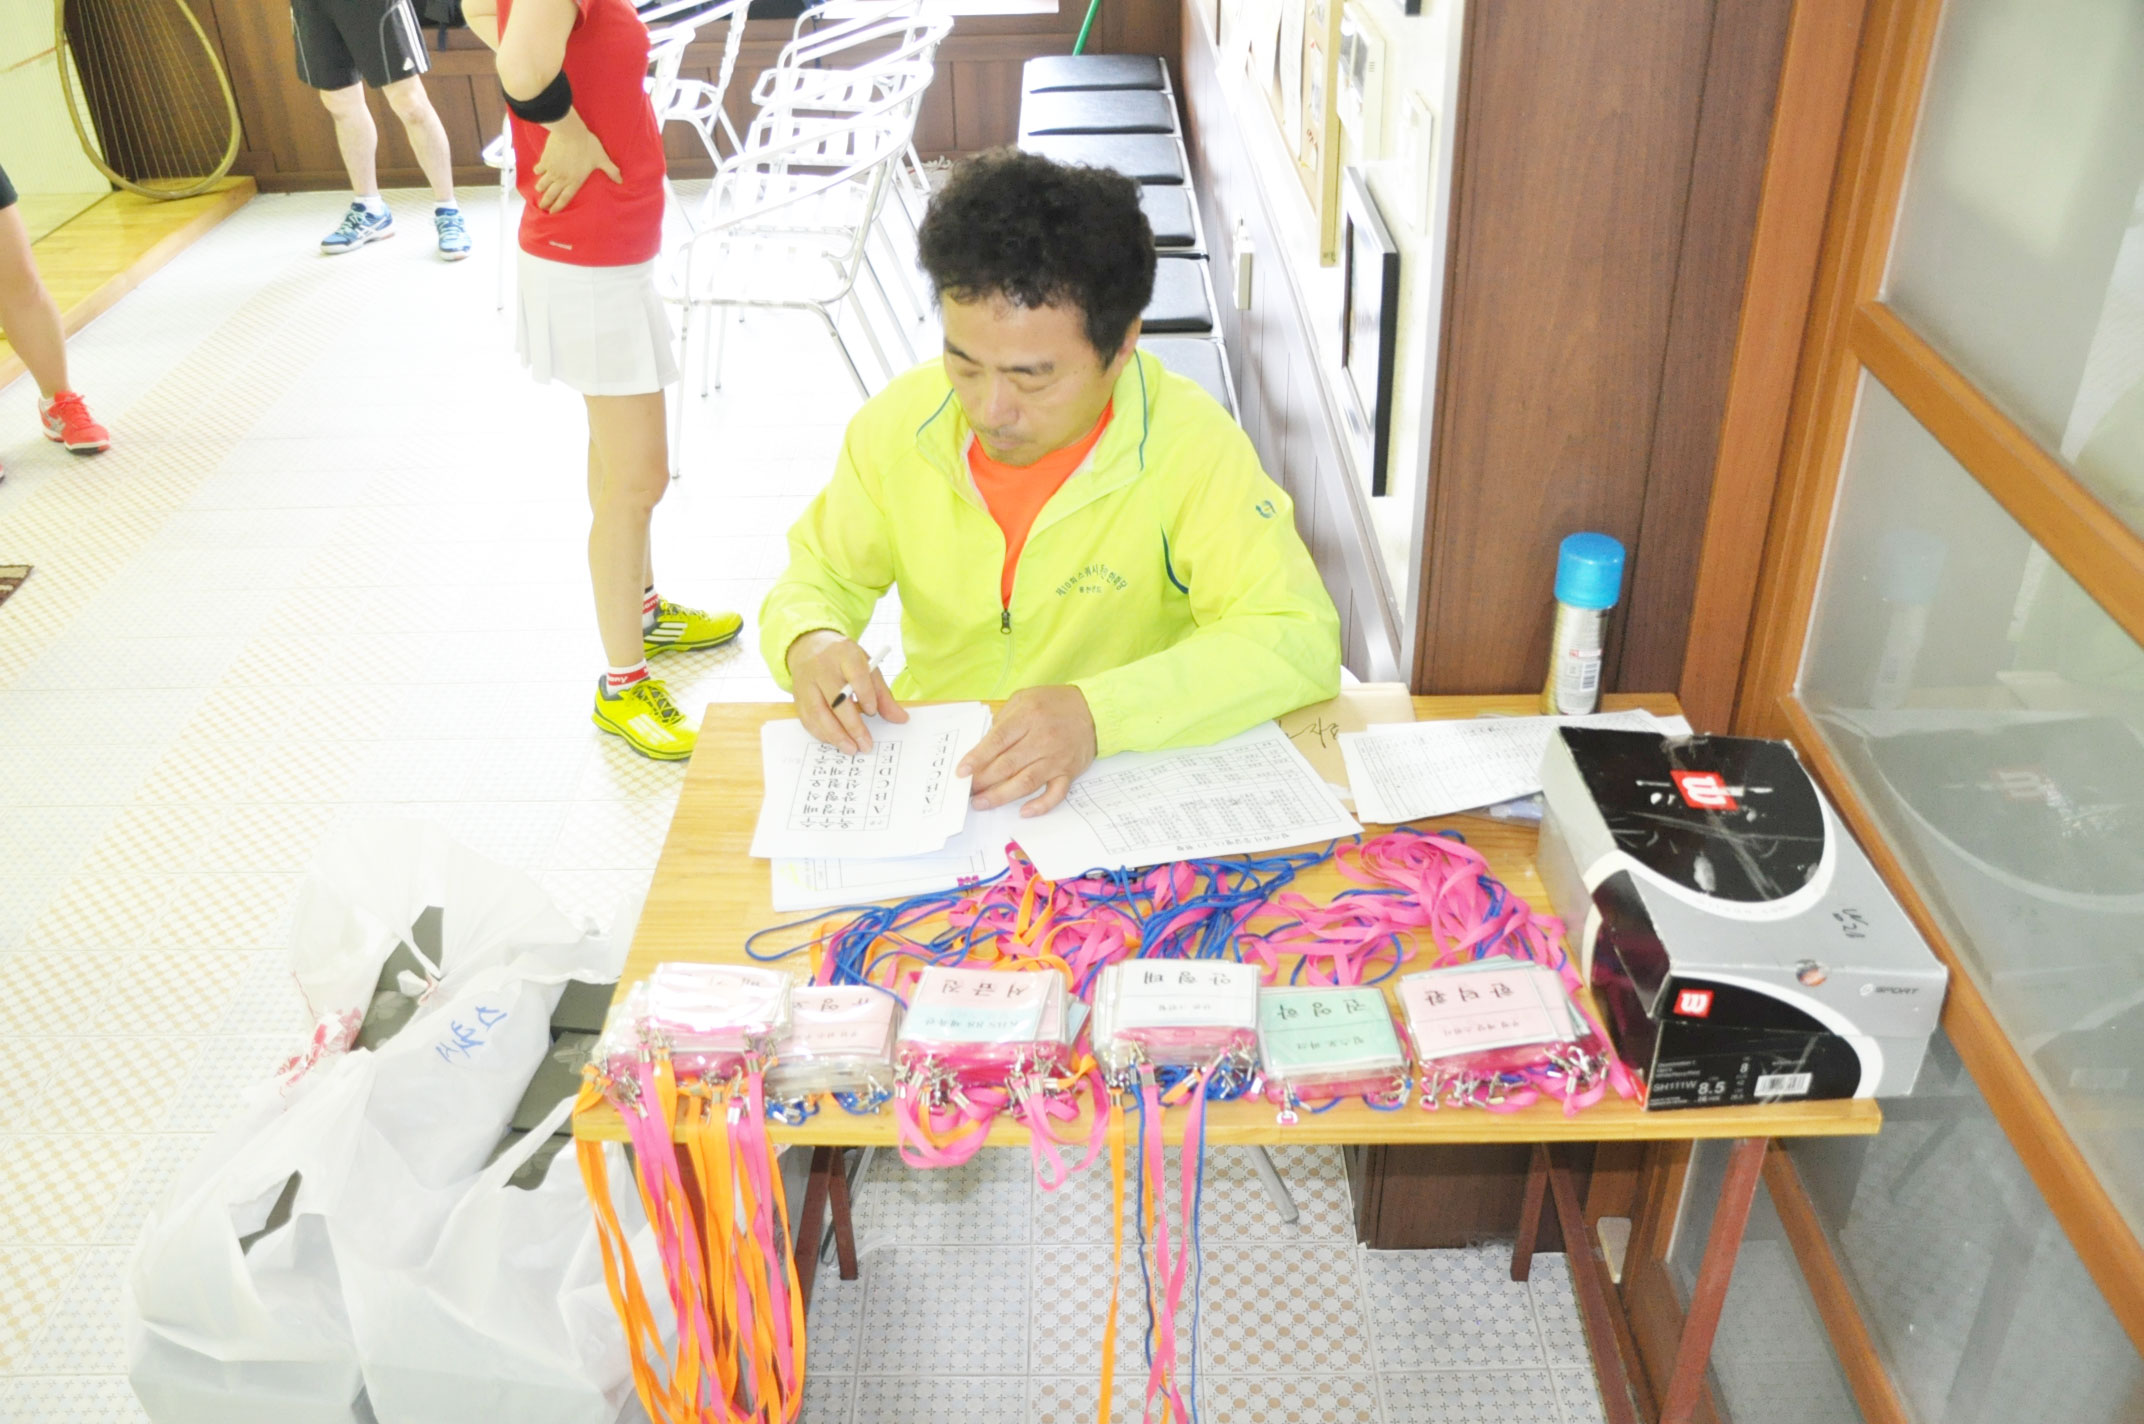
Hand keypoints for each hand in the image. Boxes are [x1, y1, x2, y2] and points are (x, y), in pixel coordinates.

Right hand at [533, 111, 619, 212]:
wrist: (570, 132)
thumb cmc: (587, 145)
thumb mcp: (602, 158)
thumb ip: (611, 170)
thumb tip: (621, 181)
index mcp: (575, 181)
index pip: (565, 198)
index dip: (558, 206)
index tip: (553, 212)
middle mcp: (562, 178)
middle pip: (551, 194)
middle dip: (546, 202)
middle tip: (543, 207)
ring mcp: (552, 170)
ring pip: (543, 183)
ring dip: (540, 188)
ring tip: (539, 191)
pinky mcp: (545, 160)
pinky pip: (539, 169)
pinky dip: (538, 172)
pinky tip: (538, 172)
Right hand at [787, 630, 904, 753]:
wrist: (809, 646)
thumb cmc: (843, 660)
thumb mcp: (867, 667)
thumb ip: (883, 694)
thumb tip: (901, 718)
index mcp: (845, 654)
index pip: (856, 674)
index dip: (865, 694)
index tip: (873, 712)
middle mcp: (823, 667)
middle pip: (836, 698)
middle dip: (852, 725)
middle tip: (865, 744)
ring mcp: (807, 682)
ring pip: (818, 712)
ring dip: (835, 735)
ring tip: (851, 749)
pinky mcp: (798, 696)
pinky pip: (807, 719)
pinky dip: (821, 733)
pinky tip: (835, 741)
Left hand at [958, 686, 1096, 815]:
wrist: (1093, 710)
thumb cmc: (1054, 703)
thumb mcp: (1024, 698)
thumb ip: (1003, 719)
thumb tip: (983, 745)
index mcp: (1028, 717)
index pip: (998, 740)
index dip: (977, 757)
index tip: (962, 771)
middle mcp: (1042, 739)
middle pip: (1007, 764)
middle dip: (983, 780)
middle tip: (966, 791)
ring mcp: (1056, 758)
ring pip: (1025, 782)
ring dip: (1001, 795)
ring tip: (981, 803)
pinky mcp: (1068, 772)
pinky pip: (1055, 793)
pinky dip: (1041, 805)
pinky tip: (1024, 811)